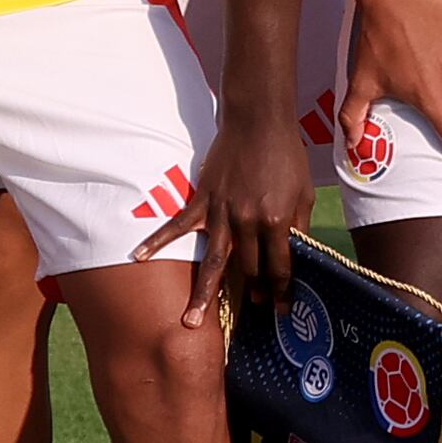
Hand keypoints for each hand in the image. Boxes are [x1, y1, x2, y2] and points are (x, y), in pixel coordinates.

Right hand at [146, 97, 311, 324]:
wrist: (260, 120)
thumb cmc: (286, 154)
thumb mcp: (303, 192)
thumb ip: (298, 226)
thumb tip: (295, 255)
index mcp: (276, 220)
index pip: (279, 267)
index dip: (282, 290)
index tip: (283, 309)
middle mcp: (247, 221)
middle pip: (247, 269)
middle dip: (252, 293)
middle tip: (253, 310)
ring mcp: (221, 211)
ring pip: (212, 261)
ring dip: (202, 294)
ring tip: (190, 322)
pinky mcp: (203, 198)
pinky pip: (177, 224)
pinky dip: (156, 240)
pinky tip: (138, 256)